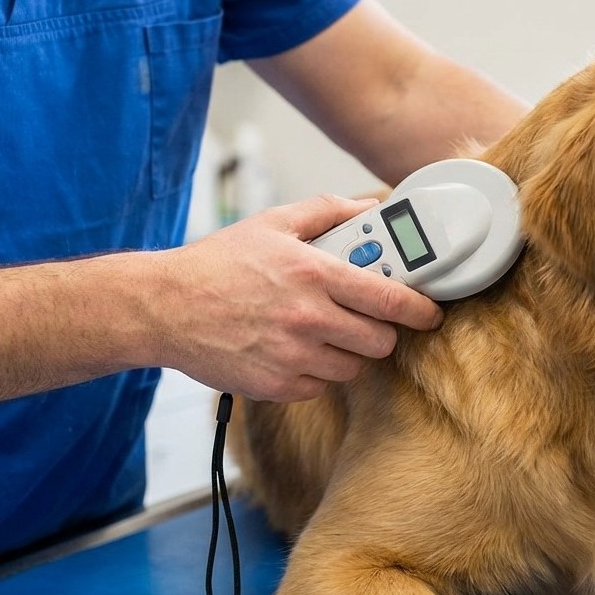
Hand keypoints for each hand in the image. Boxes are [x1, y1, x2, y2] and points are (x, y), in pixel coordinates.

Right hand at [153, 195, 442, 401]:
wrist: (164, 307)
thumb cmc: (217, 263)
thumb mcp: (272, 223)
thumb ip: (326, 212)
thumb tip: (368, 206)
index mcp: (314, 274)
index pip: (390, 299)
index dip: (420, 310)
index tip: (430, 313)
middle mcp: (308, 317)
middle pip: (380, 341)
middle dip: (381, 332)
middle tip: (368, 322)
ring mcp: (293, 356)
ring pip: (354, 367)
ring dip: (349, 353)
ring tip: (324, 333)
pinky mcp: (276, 385)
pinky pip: (322, 387)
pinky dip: (317, 373)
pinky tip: (297, 351)